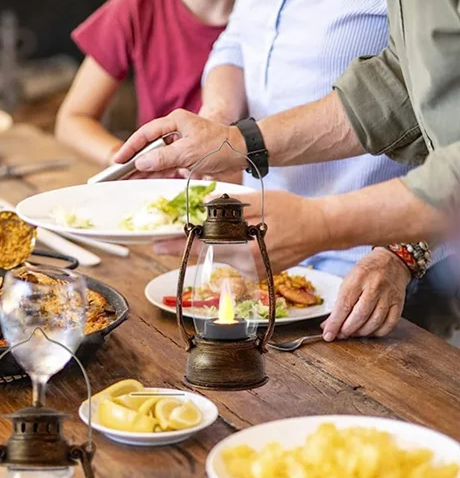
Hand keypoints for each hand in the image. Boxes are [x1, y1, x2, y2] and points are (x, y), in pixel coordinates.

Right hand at [113, 109, 244, 175]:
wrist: (241, 153)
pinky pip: (166, 166)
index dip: (131, 147)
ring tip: (127, 181)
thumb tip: (141, 162)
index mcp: (175, 122)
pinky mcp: (185, 157)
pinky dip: (156, 174)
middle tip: (118, 174)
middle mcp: (175, 132)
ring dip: (143, 170)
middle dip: (134, 161)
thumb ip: (163, 158)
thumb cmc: (218, 146)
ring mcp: (180, 145)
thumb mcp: (188, 152)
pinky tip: (144, 181)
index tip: (118, 160)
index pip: (146, 134)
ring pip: (156, 158)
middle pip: (149, 147)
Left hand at [153, 190, 329, 268]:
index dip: (178, 245)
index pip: (204, 247)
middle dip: (189, 246)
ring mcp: (252, 274)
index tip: (157, 244)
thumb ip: (232, 207)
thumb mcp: (262, 202)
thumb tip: (205, 208)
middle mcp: (247, 267)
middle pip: (208, 256)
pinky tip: (237, 240)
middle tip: (166, 241)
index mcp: (247, 250)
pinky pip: (233, 263)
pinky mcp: (256, 275)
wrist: (321, 229)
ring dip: (211, 248)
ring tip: (206, 235)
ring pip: (220, 260)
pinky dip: (228, 252)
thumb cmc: (294, 212)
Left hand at [321, 248, 409, 340]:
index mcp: (358, 278)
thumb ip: (339, 304)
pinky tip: (369, 331)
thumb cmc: (365, 273)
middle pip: (360, 315)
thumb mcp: (348, 282)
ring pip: (375, 321)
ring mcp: (389, 295)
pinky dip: (377, 332)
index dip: (335, 323)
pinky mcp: (399, 303)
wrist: (391, 261)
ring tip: (352, 333)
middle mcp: (375, 286)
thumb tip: (328, 326)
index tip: (328, 335)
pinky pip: (390, 324)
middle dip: (347, 329)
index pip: (344, 305)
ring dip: (361, 333)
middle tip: (340, 334)